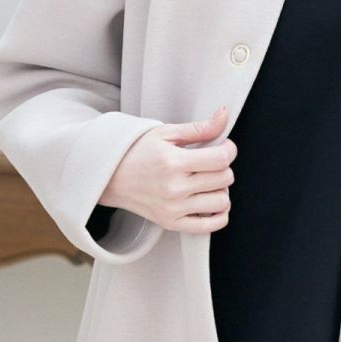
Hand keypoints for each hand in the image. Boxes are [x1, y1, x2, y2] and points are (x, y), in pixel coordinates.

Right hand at [99, 105, 235, 234]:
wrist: (111, 178)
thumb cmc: (138, 152)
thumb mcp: (166, 133)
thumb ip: (199, 128)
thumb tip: (224, 115)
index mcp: (173, 162)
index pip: (221, 158)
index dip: (229, 149)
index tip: (224, 146)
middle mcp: (175, 188)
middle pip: (224, 179)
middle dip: (223, 167)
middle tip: (211, 162)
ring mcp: (174, 209)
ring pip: (222, 202)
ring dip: (221, 190)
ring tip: (208, 182)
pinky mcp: (172, 224)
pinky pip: (210, 226)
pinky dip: (219, 214)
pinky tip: (210, 201)